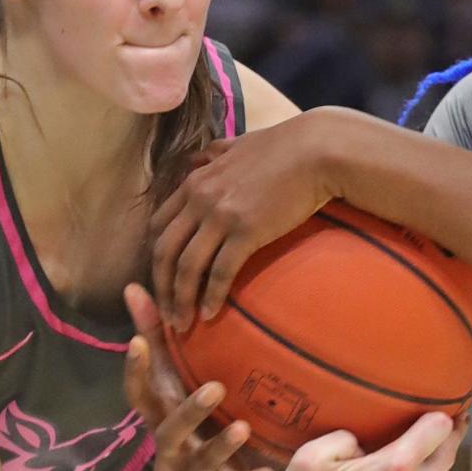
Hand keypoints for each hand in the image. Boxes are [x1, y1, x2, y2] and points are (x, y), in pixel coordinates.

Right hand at [123, 284, 275, 470]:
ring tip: (242, 427)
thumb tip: (132, 287)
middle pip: (168, 430)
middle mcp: (170, 444)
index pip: (137, 393)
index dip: (134, 370)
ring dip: (221, 446)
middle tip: (216, 388)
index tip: (136, 342)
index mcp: (161, 414)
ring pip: (200, 462)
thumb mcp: (178, 379)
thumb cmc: (197, 417)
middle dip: (188, 410)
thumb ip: (157, 335)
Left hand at [150, 113, 334, 329]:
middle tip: (166, 314)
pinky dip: (211, 296)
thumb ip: (214, 154)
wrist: (315, 150)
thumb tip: (203, 157)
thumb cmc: (283, 147)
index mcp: (194, 182)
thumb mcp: (236, 145)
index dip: (156, 257)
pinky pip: (220, 271)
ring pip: (186, 267)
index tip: (163, 280)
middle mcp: (199, 199)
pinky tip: (210, 313)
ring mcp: (220, 216)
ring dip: (180, 300)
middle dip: (160, 287)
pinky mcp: (246, 231)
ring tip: (183, 325)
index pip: (158, 225)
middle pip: (164, 251)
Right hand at [266, 413, 461, 470]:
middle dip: (450, 436)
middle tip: (453, 420)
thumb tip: (366, 443)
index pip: (439, 429)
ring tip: (415, 456)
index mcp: (394, 468)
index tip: (448, 405)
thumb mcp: (314, 454)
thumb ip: (348, 435)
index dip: (443, 414)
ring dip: (428, 468)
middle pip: (447, 456)